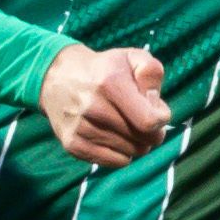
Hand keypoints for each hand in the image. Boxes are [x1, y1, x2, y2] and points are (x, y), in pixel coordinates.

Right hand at [40, 43, 168, 166]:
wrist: (58, 78)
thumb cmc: (105, 69)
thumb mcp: (131, 57)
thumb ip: (151, 72)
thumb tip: (154, 102)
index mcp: (110, 83)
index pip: (149, 121)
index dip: (161, 118)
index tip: (156, 109)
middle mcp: (93, 107)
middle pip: (143, 140)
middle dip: (152, 132)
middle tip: (143, 118)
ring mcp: (80, 128)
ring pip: (131, 153)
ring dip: (137, 143)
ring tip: (127, 125)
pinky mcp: (72, 144)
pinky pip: (116, 162)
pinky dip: (122, 154)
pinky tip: (115, 137)